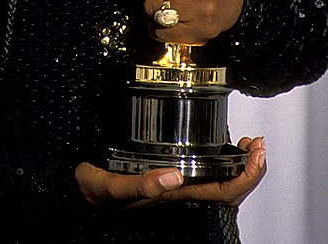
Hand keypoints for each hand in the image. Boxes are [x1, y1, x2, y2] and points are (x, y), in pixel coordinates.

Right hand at [75, 137, 265, 208]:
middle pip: (230, 190)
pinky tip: (227, 148)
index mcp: (172, 194)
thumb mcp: (110, 186)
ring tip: (249, 146)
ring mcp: (177, 184)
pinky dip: (223, 161)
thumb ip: (139, 185)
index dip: (245, 177)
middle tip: (258, 146)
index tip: (254, 154)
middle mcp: (180, 191)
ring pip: (222, 184)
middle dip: (251, 169)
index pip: (222, 193)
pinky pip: (206, 174)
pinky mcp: (169, 173)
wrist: (82, 193)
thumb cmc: (95, 191)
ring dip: (241, 166)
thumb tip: (171, 176)